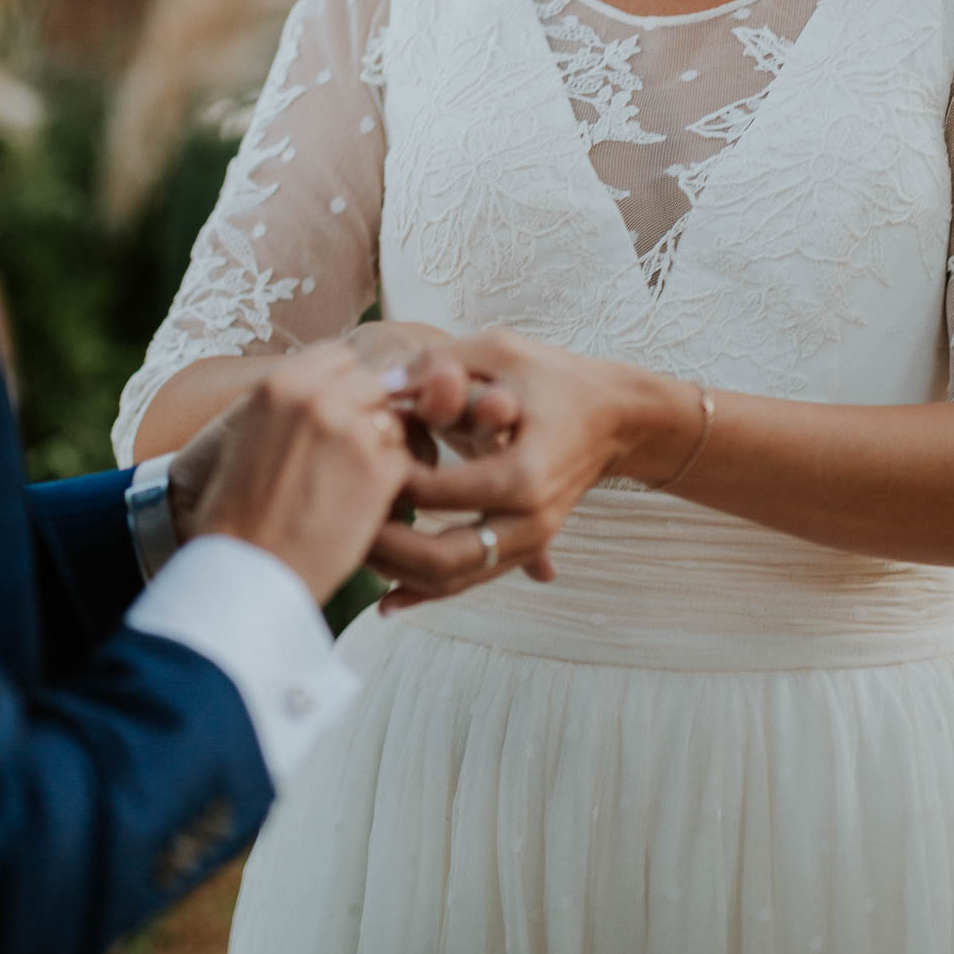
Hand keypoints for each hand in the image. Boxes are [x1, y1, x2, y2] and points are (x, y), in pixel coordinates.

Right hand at [172, 341, 413, 604]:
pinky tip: (363, 505)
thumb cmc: (240, 509)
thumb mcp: (250, 432)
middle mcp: (318, 398)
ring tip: (354, 483)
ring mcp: (352, 433)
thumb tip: (334, 383)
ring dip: (384, 447)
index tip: (345, 410)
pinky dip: (392, 482)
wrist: (243, 569)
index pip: (340, 355)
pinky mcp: (379, 473)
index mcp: (280, 384)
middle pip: (372, 383)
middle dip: (369, 412)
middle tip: (355, 450)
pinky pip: (406, 460)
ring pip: (393, 421)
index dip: (346, 383)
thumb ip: (293, 401)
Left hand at [372, 329, 695, 610]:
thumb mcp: (499, 350)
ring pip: (455, 581)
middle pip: (445, 558)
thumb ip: (439, 363)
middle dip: (387, 547)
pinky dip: (426, 593)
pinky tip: (385, 603)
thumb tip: (379, 387)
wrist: (611, 416)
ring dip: (400, 573)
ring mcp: (529, 541)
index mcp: (524, 471)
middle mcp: (530, 518)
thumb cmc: (552, 376)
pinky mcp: (523, 549)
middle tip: (342, 521)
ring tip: (352, 551)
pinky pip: (469, 582)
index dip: (389, 479)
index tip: (354, 456)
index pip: (437, 493)